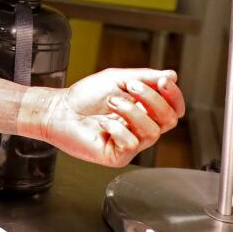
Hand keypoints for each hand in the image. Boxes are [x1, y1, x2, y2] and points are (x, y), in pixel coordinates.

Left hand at [30, 69, 185, 167]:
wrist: (58, 109)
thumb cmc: (84, 96)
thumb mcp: (116, 79)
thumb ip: (144, 77)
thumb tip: (173, 75)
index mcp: (144, 110)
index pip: (173, 109)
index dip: (174, 96)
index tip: (163, 82)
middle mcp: (140, 129)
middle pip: (169, 121)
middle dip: (153, 100)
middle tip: (130, 86)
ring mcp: (130, 144)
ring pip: (152, 133)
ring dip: (131, 111)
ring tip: (111, 101)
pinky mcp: (117, 156)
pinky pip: (131, 144)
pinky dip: (117, 128)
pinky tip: (102, 123)